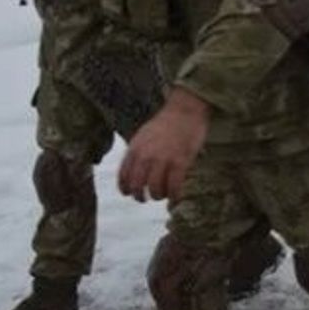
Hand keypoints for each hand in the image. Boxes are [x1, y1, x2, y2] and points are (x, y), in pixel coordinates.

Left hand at [118, 87, 209, 203]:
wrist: (185, 110)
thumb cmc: (166, 123)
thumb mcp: (143, 135)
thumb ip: (136, 152)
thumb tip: (133, 171)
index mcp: (134, 149)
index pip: (123, 176)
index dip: (125, 189)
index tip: (129, 194)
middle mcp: (146, 156)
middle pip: (137, 186)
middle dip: (140, 196)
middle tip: (146, 198)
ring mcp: (163, 159)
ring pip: (156, 189)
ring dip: (158, 195)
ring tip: (163, 195)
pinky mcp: (180, 162)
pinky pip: (174, 186)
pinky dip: (174, 195)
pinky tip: (176, 196)